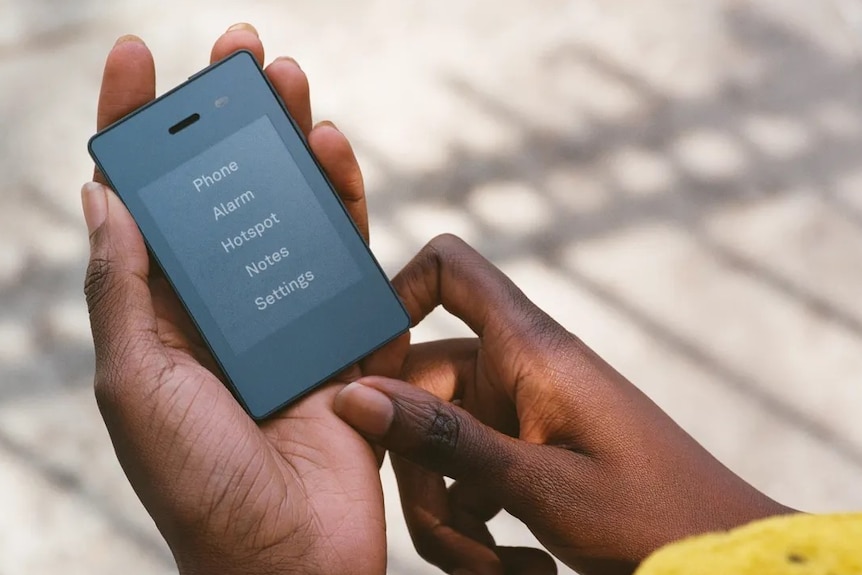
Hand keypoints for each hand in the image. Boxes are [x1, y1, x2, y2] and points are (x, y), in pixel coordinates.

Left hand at [85, 25, 388, 574]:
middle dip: (227, 118)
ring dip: (286, 142)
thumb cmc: (198, 487)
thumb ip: (122, 293)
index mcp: (159, 314)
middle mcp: (221, 303)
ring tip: (286, 79)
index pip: (142, 204)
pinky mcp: (343, 330)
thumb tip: (102, 198)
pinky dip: (341, 199)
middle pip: (223, 191)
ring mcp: (285, 314)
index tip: (137, 58)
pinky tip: (331, 150)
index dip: (134, 129)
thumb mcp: (135, 387)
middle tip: (238, 48)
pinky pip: (344, 254)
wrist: (287, 559)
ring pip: (287, 209)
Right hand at [333, 235, 793, 574]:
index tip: (370, 372)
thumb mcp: (538, 483)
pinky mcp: (521, 449)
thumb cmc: (651, 512)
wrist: (716, 551)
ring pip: (435, 442)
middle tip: (459, 541)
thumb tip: (354, 399)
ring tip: (494, 565)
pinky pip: (462, 470)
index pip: (449, 269)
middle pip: (420, 387)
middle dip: (421, 471)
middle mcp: (515, 369)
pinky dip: (468, 519)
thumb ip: (445, 440)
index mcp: (528, 348)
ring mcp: (516, 411)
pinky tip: (508, 560)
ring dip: (447, 512)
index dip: (398, 296)